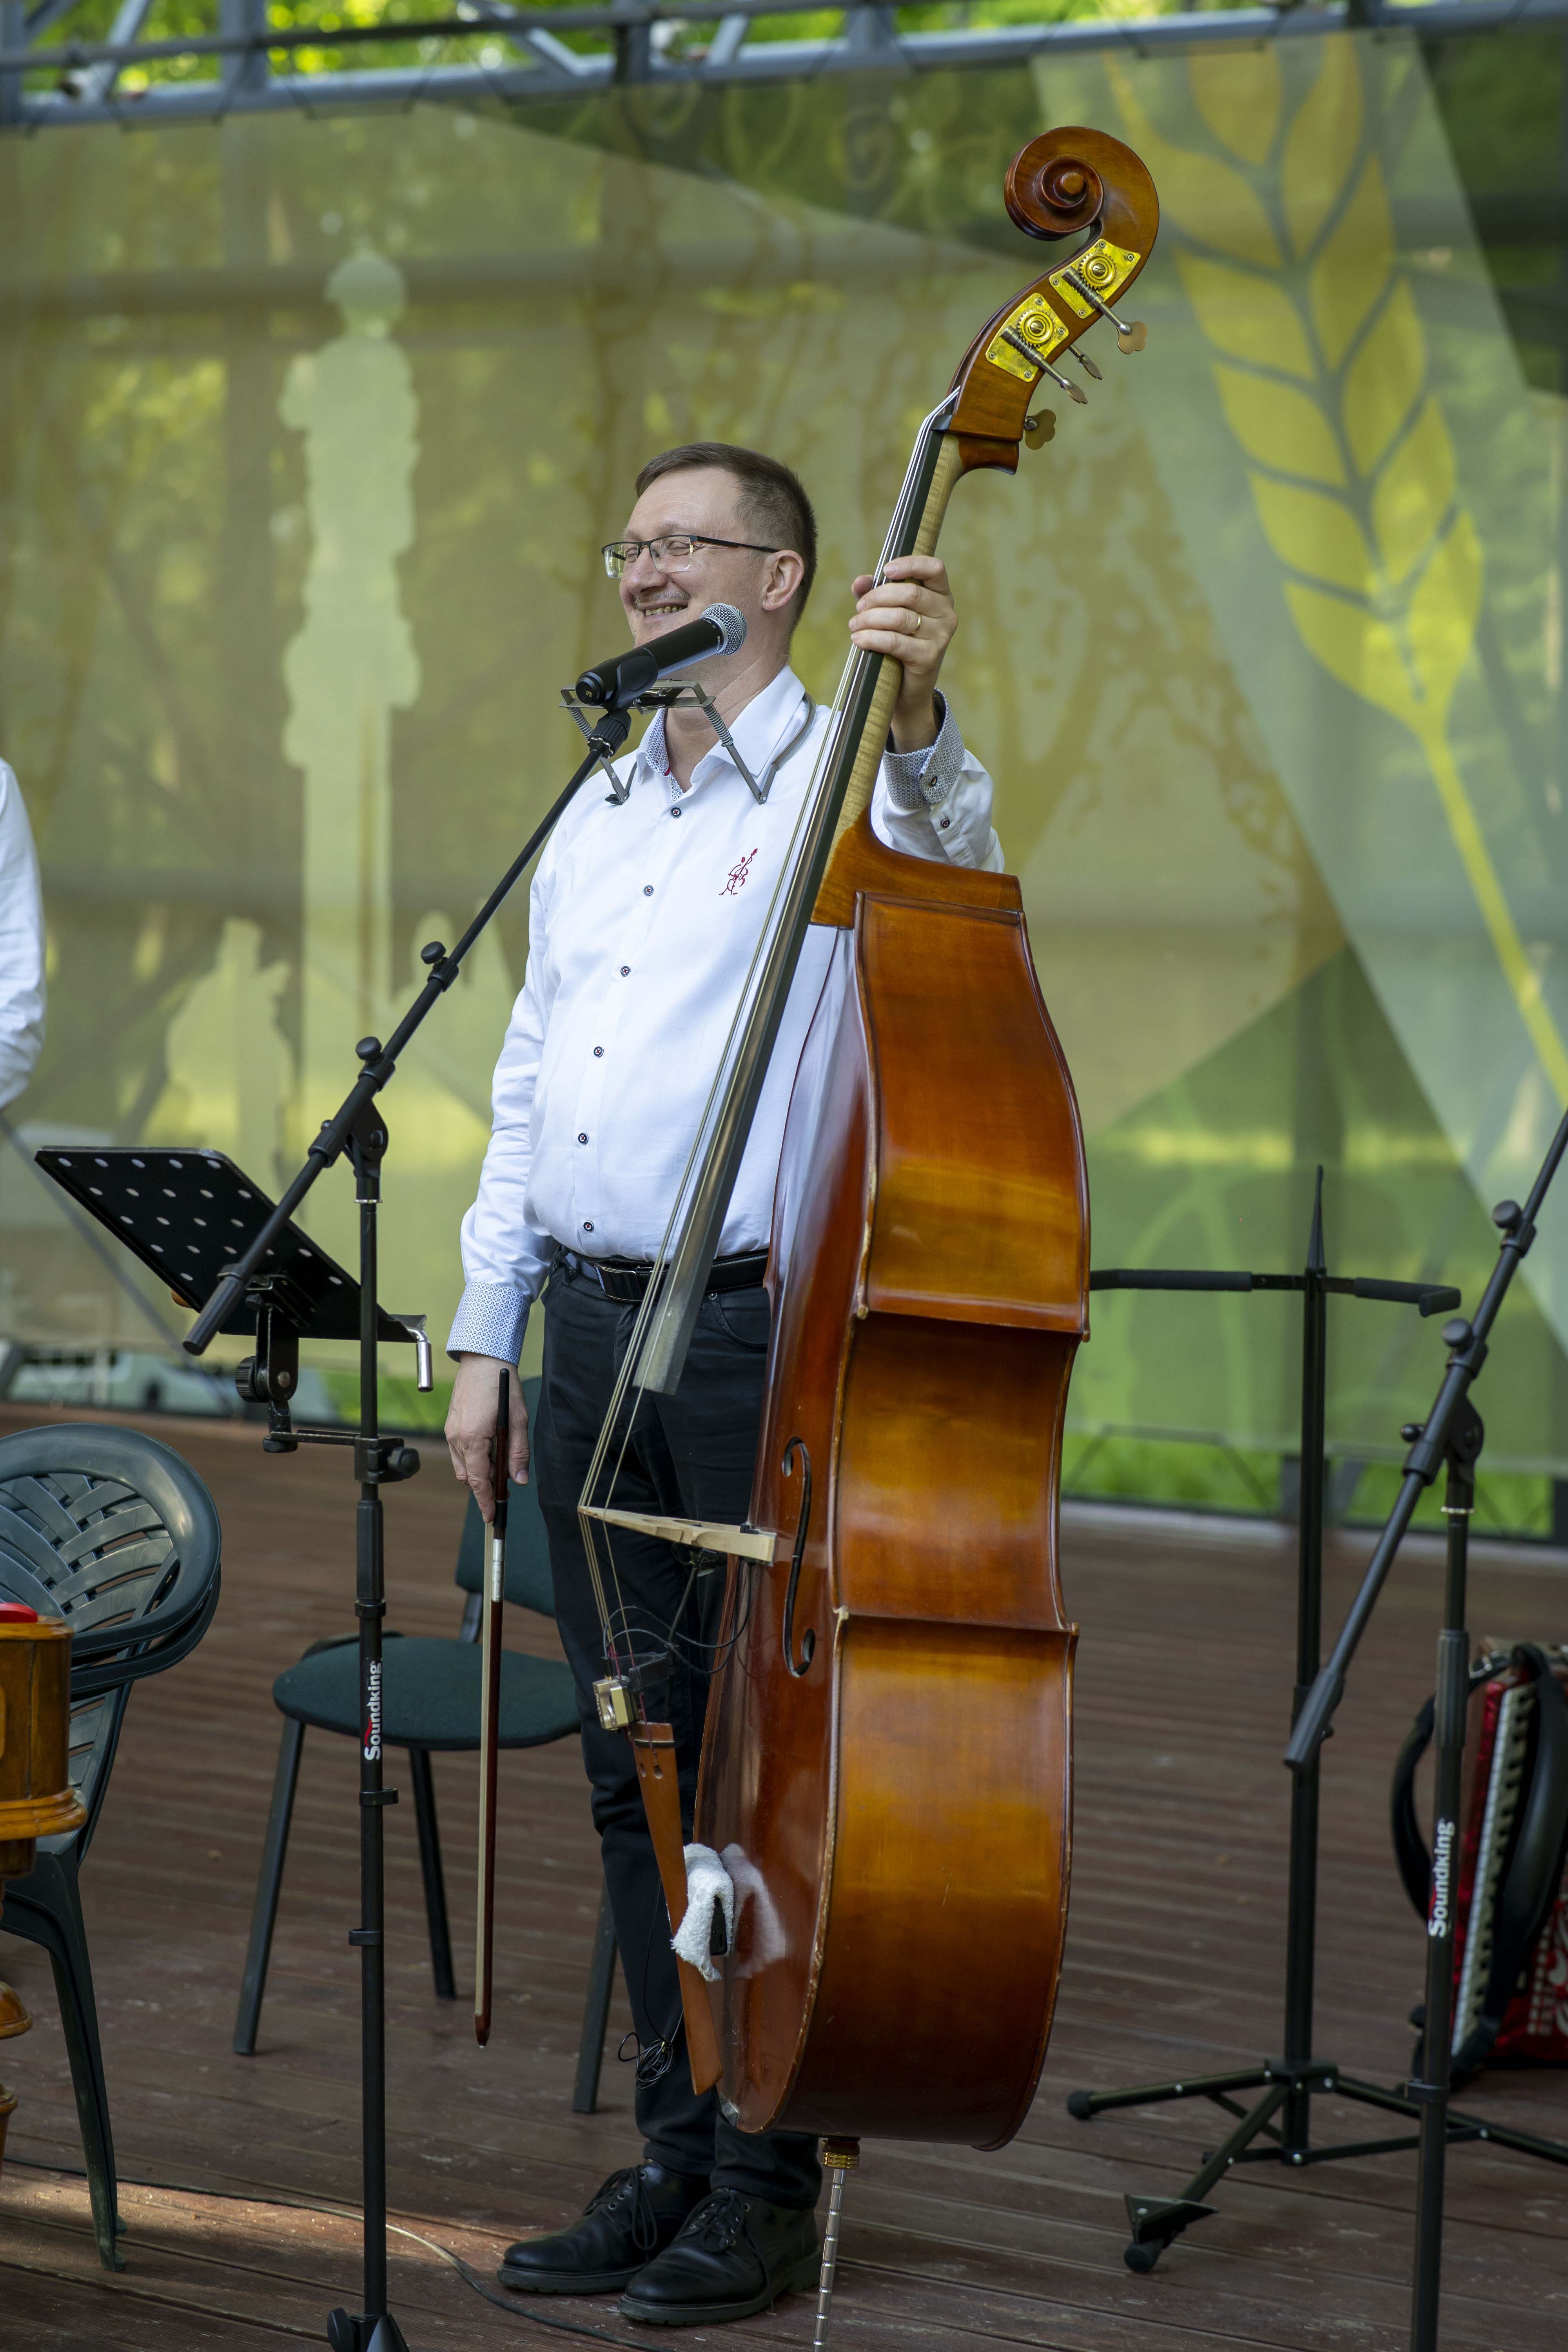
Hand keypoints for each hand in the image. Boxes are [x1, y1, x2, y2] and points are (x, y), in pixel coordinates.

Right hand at [445, 1355, 530, 1521]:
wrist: (482, 1359)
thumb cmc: (502, 1384)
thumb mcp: (519, 1419)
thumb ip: (518, 1452)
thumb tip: (519, 1480)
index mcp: (473, 1437)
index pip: (478, 1480)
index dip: (485, 1501)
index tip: (491, 1517)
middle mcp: (457, 1437)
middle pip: (469, 1476)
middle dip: (485, 1487)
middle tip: (505, 1487)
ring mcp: (451, 1432)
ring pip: (462, 1466)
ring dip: (479, 1471)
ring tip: (500, 1464)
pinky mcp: (450, 1426)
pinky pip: (459, 1452)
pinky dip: (473, 1458)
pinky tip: (489, 1448)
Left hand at [848, 554, 955, 750]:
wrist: (908, 690)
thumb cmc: (899, 644)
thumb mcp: (887, 613)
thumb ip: (874, 593)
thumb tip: (860, 581)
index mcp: (941, 596)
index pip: (935, 568)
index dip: (910, 564)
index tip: (885, 570)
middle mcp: (946, 614)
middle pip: (910, 593)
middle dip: (877, 598)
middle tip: (859, 609)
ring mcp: (940, 637)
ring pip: (900, 617)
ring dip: (870, 619)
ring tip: (854, 625)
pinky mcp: (929, 657)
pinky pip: (895, 641)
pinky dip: (872, 638)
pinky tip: (858, 639)